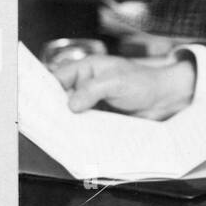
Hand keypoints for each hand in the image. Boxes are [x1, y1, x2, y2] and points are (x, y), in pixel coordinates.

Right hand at [50, 54, 195, 119]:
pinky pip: (85, 123)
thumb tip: (71, 104)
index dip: (48, 89)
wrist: (165, 99)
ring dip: (68, 121)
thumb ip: (92, 90)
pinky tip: (77, 137)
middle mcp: (86, 84)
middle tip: (49, 121)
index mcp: (87, 68)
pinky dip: (81, 129)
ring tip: (60, 132)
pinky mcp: (100, 116)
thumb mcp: (117, 82)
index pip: (60, 76)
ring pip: (72, 112)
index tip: (41, 103)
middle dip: (56, 108)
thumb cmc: (144, 83)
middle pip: (62, 96)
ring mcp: (92, 102)